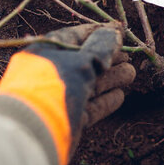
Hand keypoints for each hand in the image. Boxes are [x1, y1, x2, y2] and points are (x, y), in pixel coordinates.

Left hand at [0, 24, 135, 164]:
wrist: (32, 132)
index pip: (77, 37)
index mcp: (47, 52)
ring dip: (111, 78)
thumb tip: (115, 32)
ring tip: (131, 74)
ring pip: (89, 84)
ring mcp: (59, 97)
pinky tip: (119, 95)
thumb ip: (101, 47)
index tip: (121, 32)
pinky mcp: (67, 118)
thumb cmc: (54, 87)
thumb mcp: (81, 62)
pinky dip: (105, 100)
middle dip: (109, 58)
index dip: (100, 33)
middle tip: (129, 57)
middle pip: (85, 61)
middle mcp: (51, 73)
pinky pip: (89, 106)